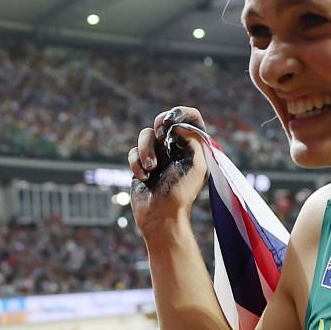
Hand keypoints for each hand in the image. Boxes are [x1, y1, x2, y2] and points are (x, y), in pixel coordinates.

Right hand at [128, 106, 210, 236]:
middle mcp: (176, 148)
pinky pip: (133, 152)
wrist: (160, 216)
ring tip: (150, 168)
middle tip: (162, 136)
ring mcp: (158, 155)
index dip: (181, 112)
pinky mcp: (141, 164)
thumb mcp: (197, 164)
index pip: (191, 119)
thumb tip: (177, 126)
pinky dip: (136, 163)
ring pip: (146, 135)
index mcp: (194, 147)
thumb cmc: (181, 192)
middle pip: (164, 121)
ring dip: (146, 150)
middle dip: (160, 126)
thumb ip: (192, 139)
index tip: (171, 120)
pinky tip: (144, 178)